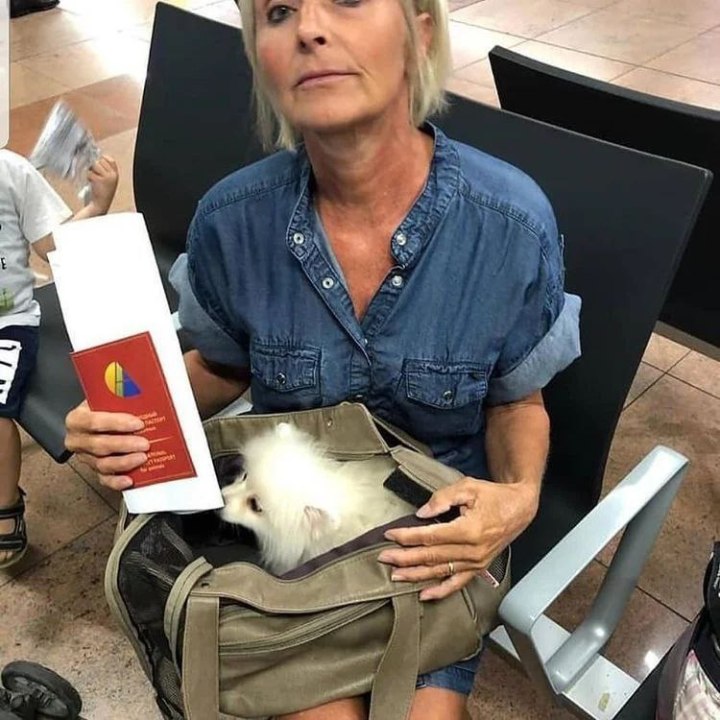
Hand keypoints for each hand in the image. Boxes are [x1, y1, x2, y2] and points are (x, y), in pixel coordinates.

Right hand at [65, 400, 149, 490]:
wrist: (100, 420)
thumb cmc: (106, 407)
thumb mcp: (109, 397)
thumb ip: (123, 396)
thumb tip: (147, 395)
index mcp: (77, 419)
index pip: (93, 421)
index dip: (116, 423)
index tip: (137, 423)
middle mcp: (77, 439)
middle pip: (99, 445)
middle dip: (124, 445)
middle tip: (144, 443)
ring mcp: (85, 457)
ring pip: (102, 464)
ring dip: (124, 462)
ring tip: (142, 458)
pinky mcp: (94, 470)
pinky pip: (104, 479)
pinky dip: (117, 481)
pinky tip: (129, 479)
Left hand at [86, 155, 118, 213]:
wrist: (101, 204)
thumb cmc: (103, 193)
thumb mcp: (109, 180)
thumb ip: (106, 170)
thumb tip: (96, 159)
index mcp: (116, 174)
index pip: (111, 160)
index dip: (103, 158)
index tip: (97, 161)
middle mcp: (112, 175)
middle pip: (101, 160)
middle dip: (95, 164)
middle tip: (93, 172)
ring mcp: (106, 177)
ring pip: (95, 165)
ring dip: (91, 170)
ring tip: (93, 178)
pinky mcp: (98, 180)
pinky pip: (90, 172)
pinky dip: (88, 176)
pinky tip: (91, 182)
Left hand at [377, 477, 538, 600]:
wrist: (520, 508)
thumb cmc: (493, 495)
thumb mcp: (468, 487)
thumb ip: (443, 499)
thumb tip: (422, 514)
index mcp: (469, 530)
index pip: (430, 536)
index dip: (408, 536)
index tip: (390, 535)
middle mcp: (472, 551)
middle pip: (432, 556)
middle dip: (405, 558)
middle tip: (383, 558)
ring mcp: (476, 563)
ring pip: (440, 572)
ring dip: (416, 575)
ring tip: (395, 576)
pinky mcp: (479, 568)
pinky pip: (457, 583)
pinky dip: (440, 591)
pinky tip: (424, 595)